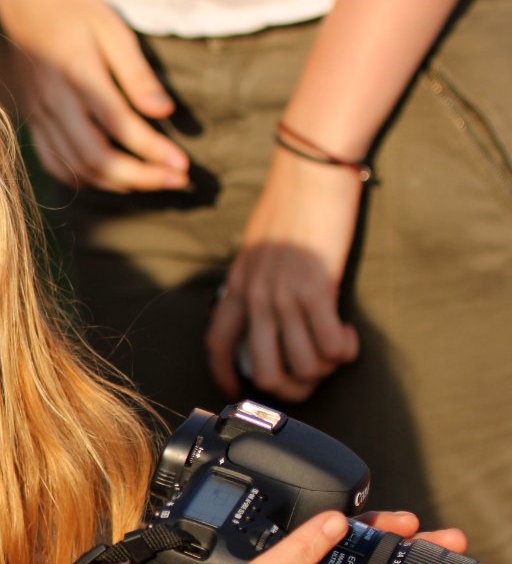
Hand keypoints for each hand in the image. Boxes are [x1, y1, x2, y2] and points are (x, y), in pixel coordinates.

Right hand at [0, 0, 188, 190]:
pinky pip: (55, 162)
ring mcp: (38, 114)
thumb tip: (164, 112)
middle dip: (139, 177)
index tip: (183, 166)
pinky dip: (85, 178)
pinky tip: (111, 176)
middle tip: (176, 181)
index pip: (119, 126)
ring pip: (76, 167)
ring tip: (152, 180)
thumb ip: (136, 73)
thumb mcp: (112, 28)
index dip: (153, 151)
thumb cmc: (74, 8)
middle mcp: (53, 102)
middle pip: (96, 158)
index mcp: (77, 73)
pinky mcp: (32, 119)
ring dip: (117, 182)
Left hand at [206, 150, 364, 400]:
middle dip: (292, 388)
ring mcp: (283, 294)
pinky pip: (329, 346)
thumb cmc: (290, 204)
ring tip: (334, 349)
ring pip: (301, 366)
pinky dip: (343, 351)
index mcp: (236, 286)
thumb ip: (257, 280)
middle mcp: (254, 296)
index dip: (225, 376)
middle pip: (263, 373)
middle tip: (313, 376)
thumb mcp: (259, 248)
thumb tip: (264, 309)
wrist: (310, 171)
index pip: (216, 344)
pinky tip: (348, 335)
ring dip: (324, 370)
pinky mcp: (316, 287)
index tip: (238, 392)